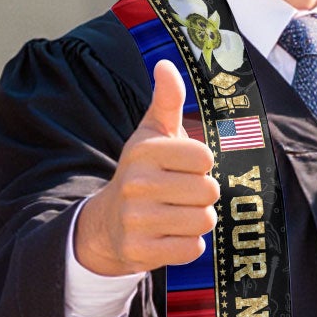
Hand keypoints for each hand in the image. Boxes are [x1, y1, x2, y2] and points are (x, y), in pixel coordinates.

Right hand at [71, 60, 220, 276]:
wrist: (108, 223)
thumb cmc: (142, 173)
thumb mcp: (151, 134)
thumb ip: (167, 100)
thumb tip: (166, 65)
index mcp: (144, 151)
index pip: (204, 157)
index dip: (201, 165)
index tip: (183, 167)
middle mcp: (137, 183)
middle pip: (209, 191)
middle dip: (202, 195)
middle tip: (181, 194)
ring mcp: (137, 220)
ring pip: (204, 221)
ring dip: (198, 220)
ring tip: (177, 214)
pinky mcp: (141, 251)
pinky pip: (192, 249)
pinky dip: (188, 245)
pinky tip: (170, 235)